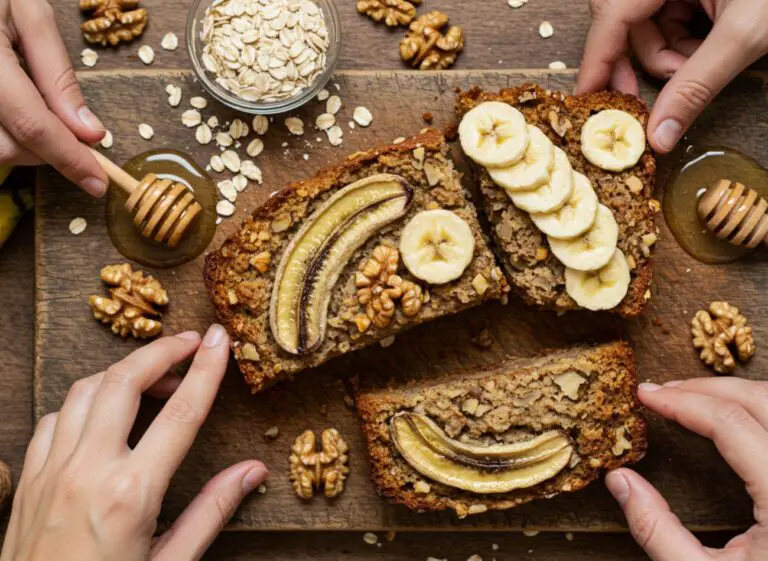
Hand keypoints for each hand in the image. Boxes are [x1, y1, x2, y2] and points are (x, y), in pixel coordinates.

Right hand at [0, 0, 107, 195]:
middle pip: (8, 147)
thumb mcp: (28, 13)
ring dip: (24, 145)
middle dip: (48, 150)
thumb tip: (89, 132)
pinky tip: (17, 110)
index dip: (69, 159)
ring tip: (39, 110)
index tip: (98, 182)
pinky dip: (7, 134)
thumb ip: (58, 74)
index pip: (33, 125)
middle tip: (71, 128)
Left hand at [1, 326, 267, 560]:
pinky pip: (55, 417)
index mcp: (131, 494)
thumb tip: (253, 471)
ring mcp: (51, 471)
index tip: (218, 340)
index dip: (205, 370)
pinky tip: (104, 412)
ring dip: (122, 371)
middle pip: (124, 382)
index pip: (181, 413)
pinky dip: (84, 400)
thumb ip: (212, 511)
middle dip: (160, 351)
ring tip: (154, 376)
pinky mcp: (27, 479)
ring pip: (85, 390)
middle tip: (189, 342)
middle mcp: (87, 471)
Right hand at [577, 0, 767, 152]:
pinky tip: (712, 45)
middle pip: (625, 25)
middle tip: (655, 99)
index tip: (585, 101)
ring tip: (708, 60)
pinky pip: (668, 23)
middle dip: (648, 62)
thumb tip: (659, 135)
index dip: (595, 61)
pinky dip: (685, 45)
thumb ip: (697, 85)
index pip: (611, 15)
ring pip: (647, 29)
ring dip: (673, 56)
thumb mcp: (746, 34)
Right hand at [605, 378, 767, 560]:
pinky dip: (761, 413)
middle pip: (763, 400)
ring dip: (739, 394)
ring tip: (694, 400)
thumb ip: (656, 529)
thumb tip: (619, 480)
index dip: (681, 401)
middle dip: (708, 386)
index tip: (646, 396)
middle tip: (665, 391)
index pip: (730, 423)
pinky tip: (736, 421)